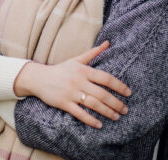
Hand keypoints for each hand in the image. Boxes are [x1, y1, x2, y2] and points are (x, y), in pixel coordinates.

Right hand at [14, 41, 131, 128]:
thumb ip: (93, 52)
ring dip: (106, 112)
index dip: (118, 86)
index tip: (128, 93)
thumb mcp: (77, 59)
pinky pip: (79, 113)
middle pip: (101, 93)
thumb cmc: (61, 69)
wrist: (39, 78)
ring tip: (116, 117)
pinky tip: (99, 125)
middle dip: (115, 103)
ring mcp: (71, 93)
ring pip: (93, 104)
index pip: (105, 78)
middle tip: (125, 110)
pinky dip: (90, 120)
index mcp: (83, 70)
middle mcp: (78, 81)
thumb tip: (108, 43)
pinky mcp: (64, 103)